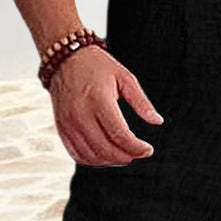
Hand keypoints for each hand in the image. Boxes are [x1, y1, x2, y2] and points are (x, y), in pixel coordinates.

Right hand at [48, 44, 163, 166]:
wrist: (66, 60)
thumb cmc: (98, 66)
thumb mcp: (125, 77)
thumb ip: (141, 102)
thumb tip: (158, 121)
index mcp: (98, 100)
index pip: (119, 134)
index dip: (136, 147)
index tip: (148, 149)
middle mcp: (80, 114)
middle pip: (105, 149)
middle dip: (126, 156)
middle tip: (139, 153)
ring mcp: (68, 124)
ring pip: (91, 156)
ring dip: (111, 160)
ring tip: (125, 154)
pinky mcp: (61, 129)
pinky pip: (76, 154)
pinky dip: (93, 160)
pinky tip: (107, 155)